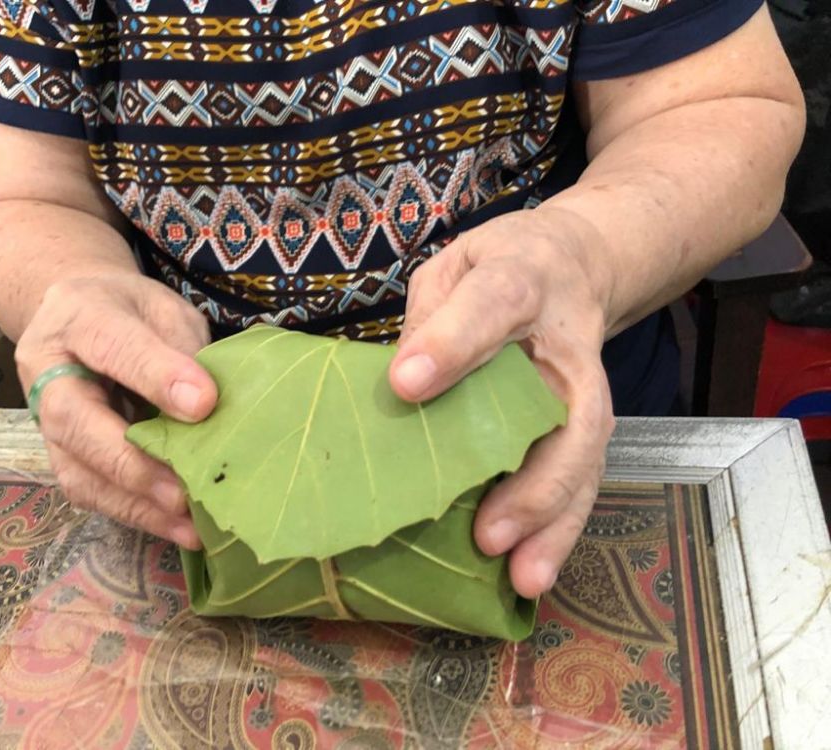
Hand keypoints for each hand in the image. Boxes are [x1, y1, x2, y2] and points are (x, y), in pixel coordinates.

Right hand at [15, 271, 216, 546]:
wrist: (76, 314)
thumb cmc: (130, 312)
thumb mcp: (162, 308)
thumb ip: (180, 345)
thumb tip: (208, 403)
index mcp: (77, 317)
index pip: (113, 346)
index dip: (157, 376)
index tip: (204, 403)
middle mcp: (47, 371)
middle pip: (75, 421)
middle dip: (130, 461)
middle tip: (183, 492)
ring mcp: (46, 420)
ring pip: (77, 470)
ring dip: (135, 503)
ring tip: (188, 526)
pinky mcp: (62, 455)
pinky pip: (90, 492)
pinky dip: (135, 514)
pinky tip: (178, 528)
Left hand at [390, 208, 615, 597]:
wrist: (573, 264)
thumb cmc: (497, 268)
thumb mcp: (452, 268)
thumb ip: (429, 317)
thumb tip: (401, 384)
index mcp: (521, 281)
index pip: (492, 307)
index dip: (453, 344)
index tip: (407, 384)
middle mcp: (565, 342)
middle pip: (568, 409)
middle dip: (533, 477)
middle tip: (488, 532)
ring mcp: (585, 386)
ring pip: (584, 457)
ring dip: (554, 522)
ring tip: (522, 575)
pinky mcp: (588, 421)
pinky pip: (582, 477)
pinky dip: (560, 528)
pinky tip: (533, 571)